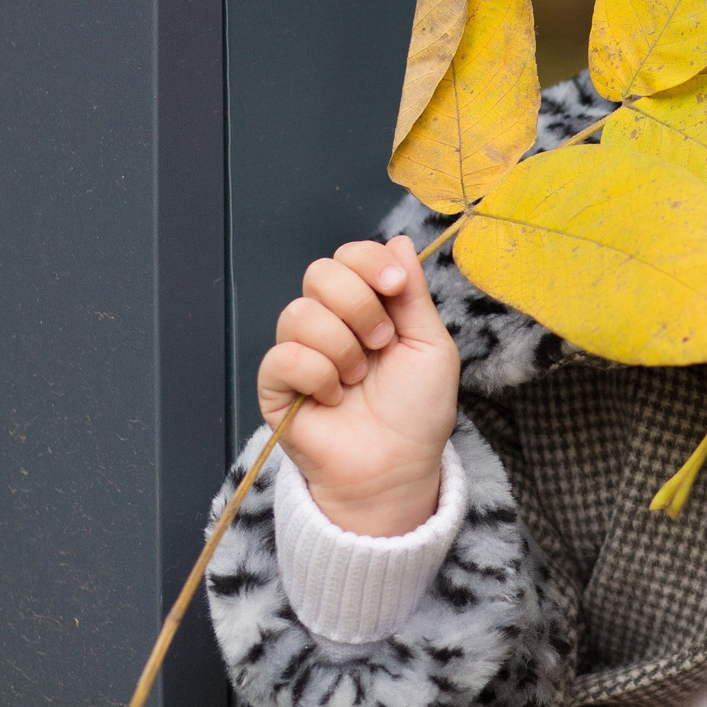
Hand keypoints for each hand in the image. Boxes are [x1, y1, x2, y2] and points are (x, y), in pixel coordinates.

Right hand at [258, 235, 460, 535]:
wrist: (397, 466)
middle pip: (320, 272)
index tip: (397, 287)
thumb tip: (401, 240)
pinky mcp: (275, 386)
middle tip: (382, 343)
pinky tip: (333, 397)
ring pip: (299, 312)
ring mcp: (299, 352)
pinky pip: (283, 356)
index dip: (370, 262)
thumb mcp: (431, 344)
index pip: (350, 255)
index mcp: (366, 306)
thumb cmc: (418, 410)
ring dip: (342, 347)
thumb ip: (413, 293)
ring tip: (359, 378)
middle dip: (359, 305)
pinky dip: (316, 375)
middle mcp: (329, 322)